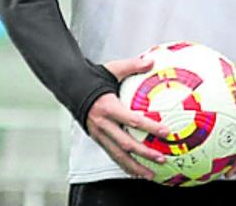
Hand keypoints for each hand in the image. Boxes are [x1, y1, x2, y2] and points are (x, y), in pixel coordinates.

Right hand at [86, 54, 171, 179]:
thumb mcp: (113, 69)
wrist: (70, 88)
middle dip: (144, 153)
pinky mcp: (96, 139)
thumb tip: (152, 60)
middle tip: (161, 158)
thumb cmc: (94, 78)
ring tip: (150, 174)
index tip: (166, 132)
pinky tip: (135, 172)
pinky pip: (111, 155)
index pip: (132, 120)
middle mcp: (102, 124)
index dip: (149, 127)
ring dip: (135, 166)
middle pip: (126, 143)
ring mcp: (98, 134)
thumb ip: (133, 65)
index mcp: (108, 107)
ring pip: (117, 155)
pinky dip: (124, 165)